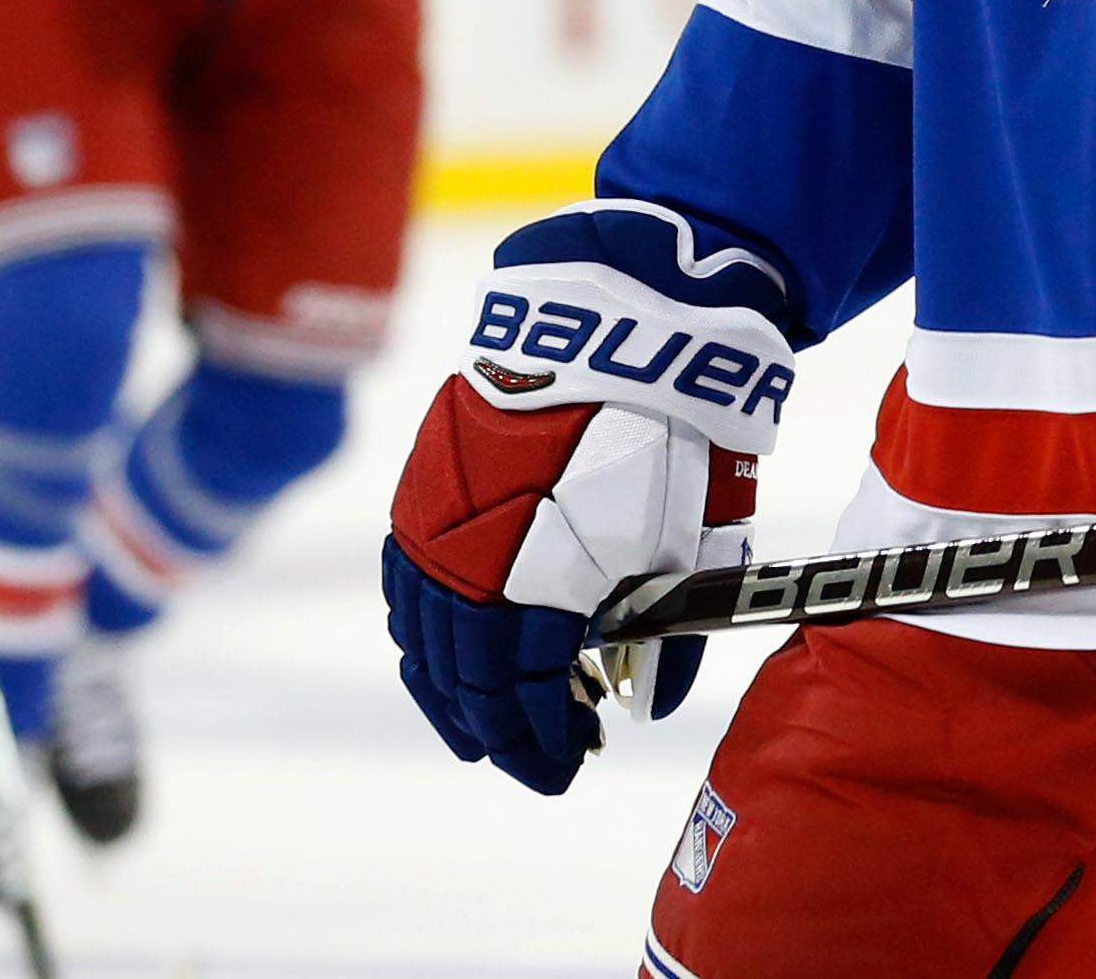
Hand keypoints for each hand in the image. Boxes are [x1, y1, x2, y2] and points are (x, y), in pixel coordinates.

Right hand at [384, 202, 795, 794]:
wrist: (619, 327)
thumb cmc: (669, 436)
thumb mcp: (690, 541)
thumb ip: (666, 633)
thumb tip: (645, 703)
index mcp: (535, 587)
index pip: (523, 699)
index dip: (541, 743)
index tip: (567, 768)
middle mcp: (469, 565)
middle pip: (465, 679)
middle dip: (498, 728)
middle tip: (531, 756)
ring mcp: (437, 525)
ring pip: (424, 638)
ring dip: (451, 688)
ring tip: (484, 721)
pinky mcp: (424, 485)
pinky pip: (406, 581)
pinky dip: (422, 628)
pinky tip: (443, 647)